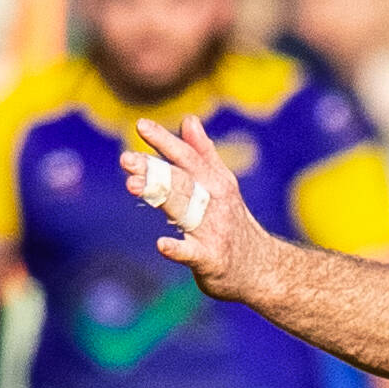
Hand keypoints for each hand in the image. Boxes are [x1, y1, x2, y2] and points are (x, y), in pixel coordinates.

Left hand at [127, 112, 266, 296]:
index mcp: (215, 183)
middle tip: (126, 158)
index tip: (141, 124)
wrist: (262, 269)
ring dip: (159, 196)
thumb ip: (203, 153)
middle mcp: (215, 202)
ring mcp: (214, 231)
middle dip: (153, 169)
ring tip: (132, 185)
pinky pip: (193, 253)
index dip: (165, 141)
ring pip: (183, 210)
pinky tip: (162, 244)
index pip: (188, 157)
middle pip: (181, 181)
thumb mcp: (223, 186)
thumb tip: (189, 119)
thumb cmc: (234, 225)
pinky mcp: (212, 259)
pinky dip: (178, 249)